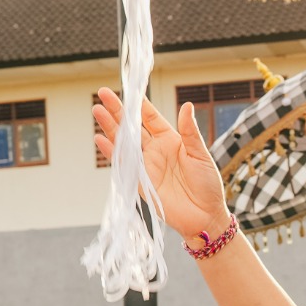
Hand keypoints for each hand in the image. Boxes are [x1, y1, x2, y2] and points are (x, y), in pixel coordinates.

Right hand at [92, 89, 231, 241]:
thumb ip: (190, 132)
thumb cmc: (208, 185)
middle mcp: (155, 150)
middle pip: (132, 127)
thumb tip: (187, 106)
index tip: (129, 90)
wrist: (205, 216)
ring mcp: (146, 166)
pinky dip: (111, 152)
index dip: (139, 104)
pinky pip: (123, 165)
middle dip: (118, 111)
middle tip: (103, 93)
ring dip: (110, 127)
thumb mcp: (201, 155)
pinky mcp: (139, 182)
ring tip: (97, 110)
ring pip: (124, 142)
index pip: (151, 118)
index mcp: (170, 140)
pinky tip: (100, 139)